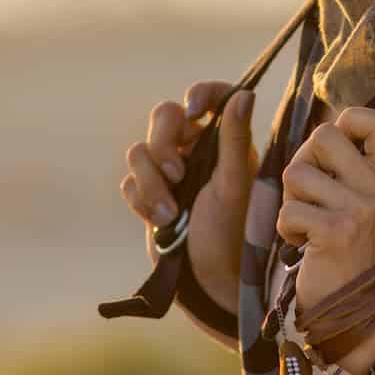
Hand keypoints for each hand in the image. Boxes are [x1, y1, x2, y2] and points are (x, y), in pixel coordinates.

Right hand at [118, 80, 257, 310]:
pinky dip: (142, 201)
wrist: (211, 281)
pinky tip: (162, 223)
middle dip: (163, 144)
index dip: (199, 94)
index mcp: (225, 140)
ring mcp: (170, 172)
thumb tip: (244, 94)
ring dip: (151, 182)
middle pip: (164, 115)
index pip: (211, 95)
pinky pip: (130, 182)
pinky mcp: (149, 195)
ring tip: (171, 213)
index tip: (194, 112)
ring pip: (141, 150)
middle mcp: (197, 149)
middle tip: (178, 173)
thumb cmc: (234, 233)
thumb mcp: (235, 185)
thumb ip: (235, 139)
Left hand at [276, 106, 374, 347]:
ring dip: (290, 199)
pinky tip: (301, 243)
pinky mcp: (336, 232)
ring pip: (297, 172)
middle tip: (309, 193)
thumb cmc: (344, 248)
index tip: (336, 150)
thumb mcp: (358, 202)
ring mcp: (359, 209)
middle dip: (303, 161)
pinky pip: (289, 209)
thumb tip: (323, 129)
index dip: (350, 119)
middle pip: (324, 134)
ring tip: (306, 223)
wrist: (354, 310)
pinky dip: (285, 227)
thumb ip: (345, 166)